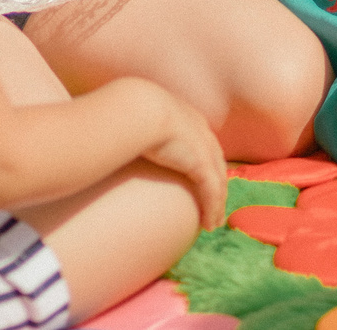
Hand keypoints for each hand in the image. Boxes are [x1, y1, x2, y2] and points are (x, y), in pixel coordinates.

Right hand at [133, 82, 227, 227]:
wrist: (139, 111)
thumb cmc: (129, 114)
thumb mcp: (137, 119)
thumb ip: (134, 131)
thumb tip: (117, 142)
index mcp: (187, 118)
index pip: (204, 142)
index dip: (206, 161)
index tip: (203, 177)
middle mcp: (201, 132)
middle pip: (217, 163)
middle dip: (218, 184)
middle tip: (214, 205)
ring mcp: (204, 149)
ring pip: (218, 182)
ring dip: (218, 204)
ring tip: (213, 222)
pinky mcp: (202, 165)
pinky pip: (212, 192)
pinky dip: (212, 209)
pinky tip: (209, 224)